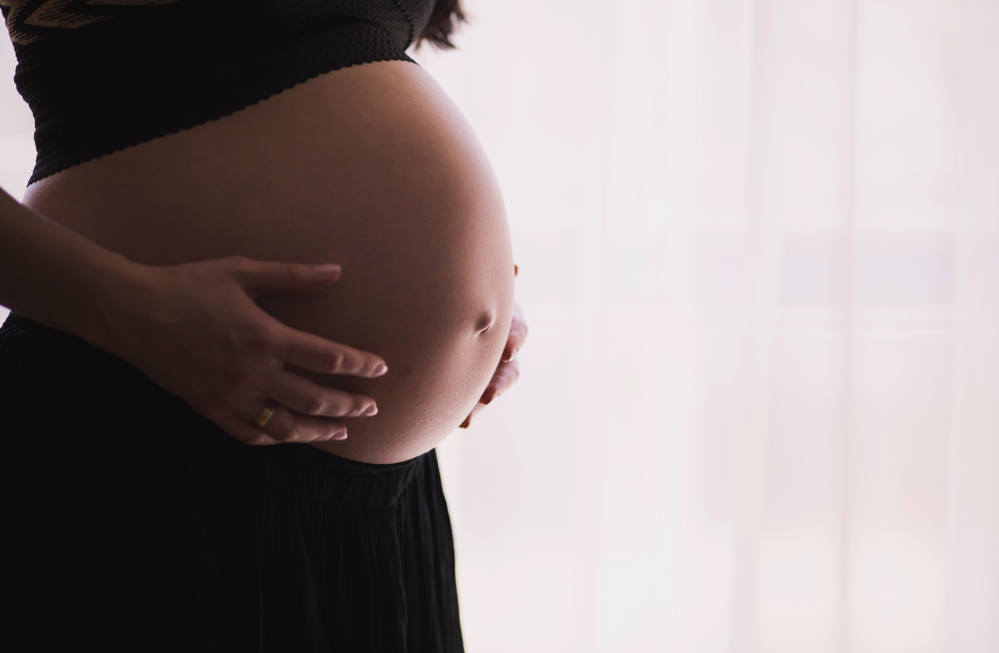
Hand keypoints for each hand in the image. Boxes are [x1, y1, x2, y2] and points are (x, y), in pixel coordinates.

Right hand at [93, 256, 386, 445]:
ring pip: (286, 426)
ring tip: (343, 431)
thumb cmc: (188, 285)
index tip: (381, 368)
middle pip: (315, 399)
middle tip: (373, 407)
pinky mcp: (210, 409)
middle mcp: (251, 373)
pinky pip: (251, 434)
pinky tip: (292, 436)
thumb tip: (336, 270)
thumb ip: (293, 275)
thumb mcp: (242, 271)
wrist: (131, 313)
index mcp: (264, 337)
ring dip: (320, 430)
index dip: (360, 365)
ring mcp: (230, 396)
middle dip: (350, 405)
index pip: (327, 358)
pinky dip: (277, 439)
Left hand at [460, 272, 526, 429]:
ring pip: (493, 389)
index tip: (507, 350)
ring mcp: (489, 369)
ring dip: (482, 403)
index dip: (514, 339)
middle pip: (510, 367)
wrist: (435, 323)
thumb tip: (516, 269)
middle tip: (489, 394)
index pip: (517, 329)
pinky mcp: (474, 387)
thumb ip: (485, 282)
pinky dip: (469, 413)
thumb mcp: (470, 285)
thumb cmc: (459, 291)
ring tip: (469, 418)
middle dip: (500, 381)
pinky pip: (474, 404)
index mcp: (505, 318)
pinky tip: (461, 422)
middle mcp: (502, 346)